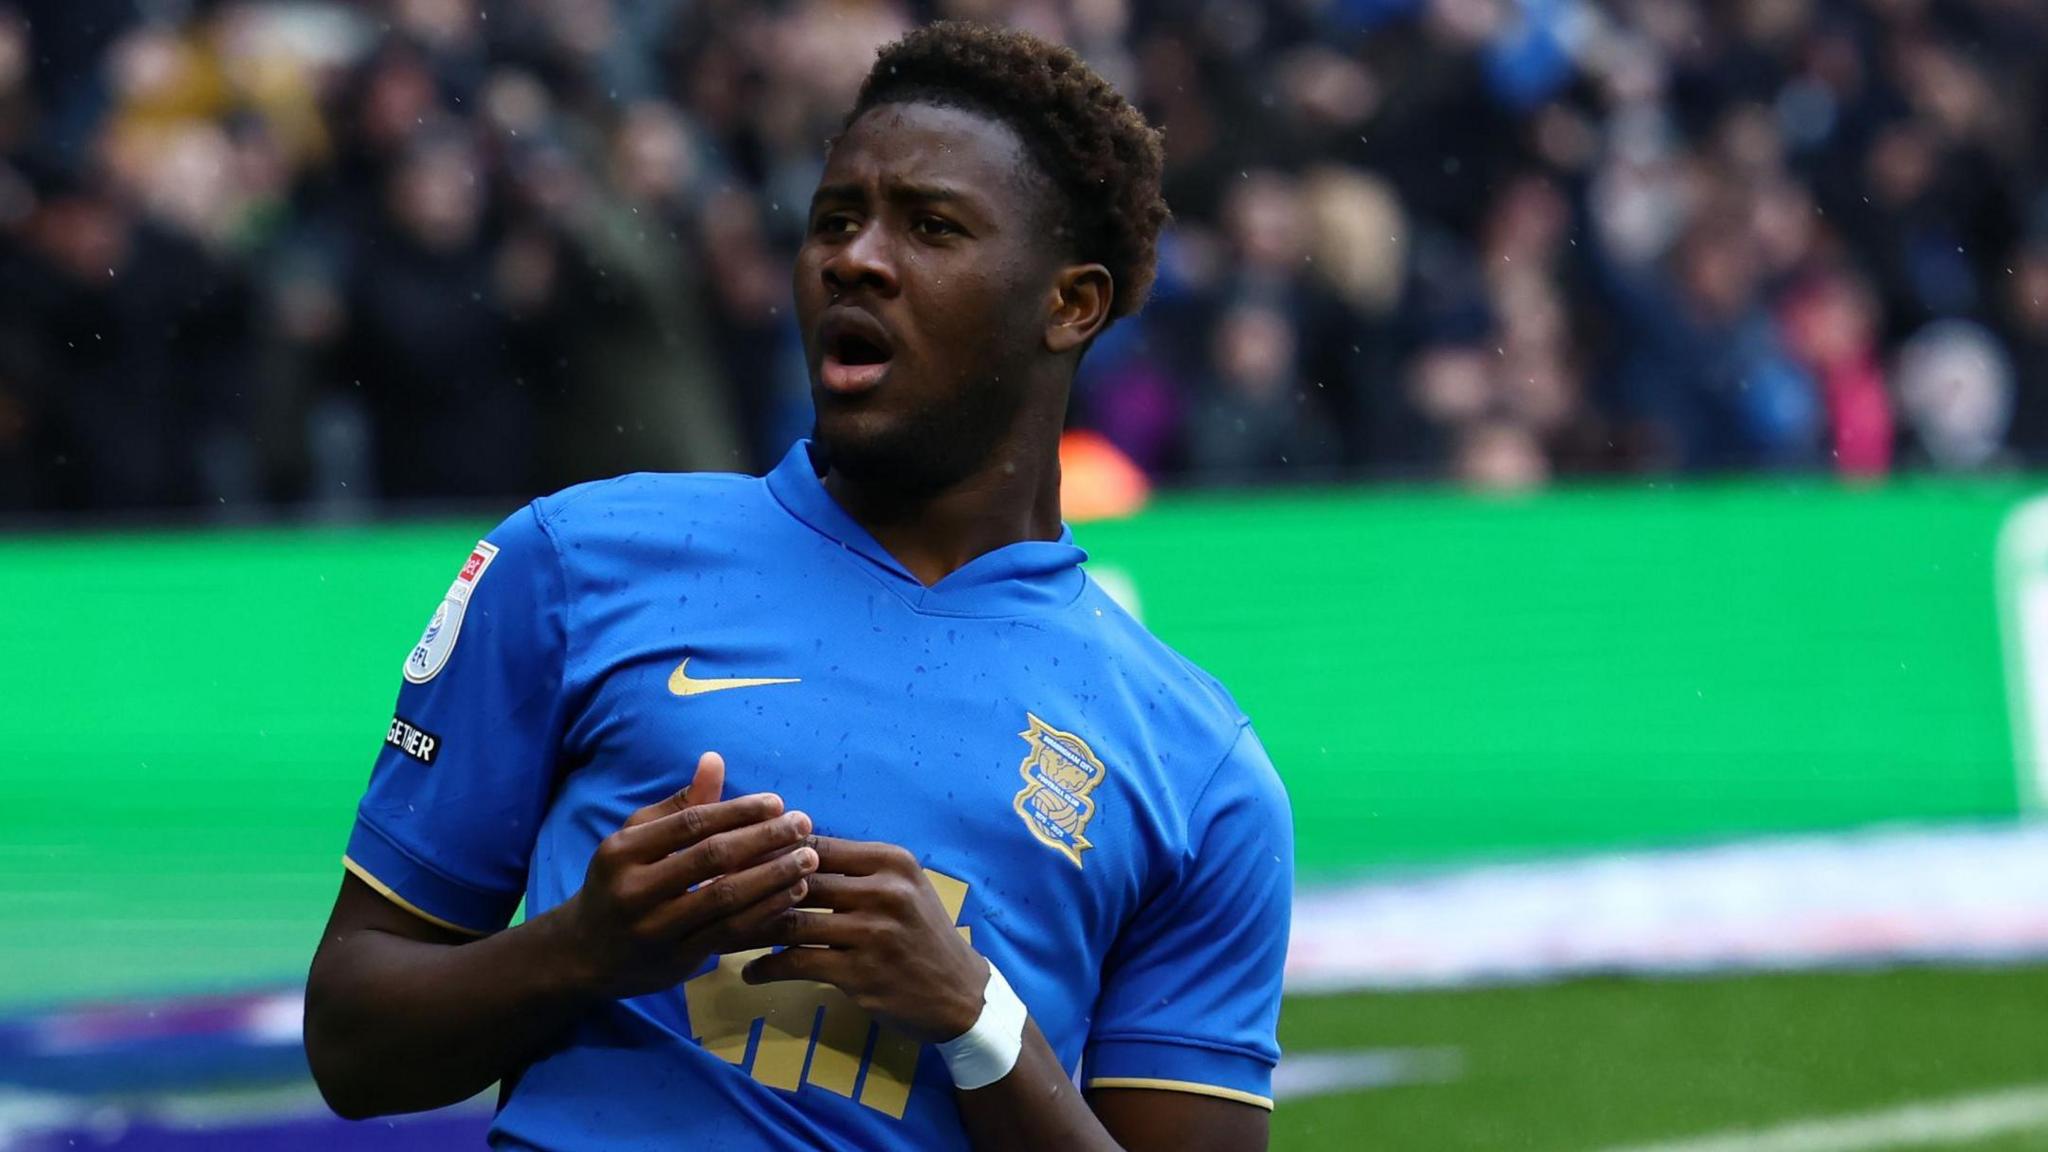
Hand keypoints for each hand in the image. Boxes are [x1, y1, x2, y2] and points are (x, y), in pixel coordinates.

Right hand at [555, 752, 818, 999]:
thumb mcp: (636, 839)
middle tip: (804, 824)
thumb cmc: (619, 882)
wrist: (585, 954)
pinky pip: (730, 932)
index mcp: (622, 852)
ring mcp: (656, 929)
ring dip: (773, 877)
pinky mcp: (676, 959)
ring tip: (808, 859)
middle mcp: (634, 890)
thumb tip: (715, 759)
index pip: (690, 824)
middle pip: (711, 858)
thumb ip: (678, 804)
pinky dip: (765, 911)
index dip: (737, 811)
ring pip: (725, 898)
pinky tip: (792, 894)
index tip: (777, 802)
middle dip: (764, 838)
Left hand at [737, 836, 989, 1042]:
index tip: (733, 857)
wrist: (960, 994)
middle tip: (712, 893)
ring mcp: (872, 933)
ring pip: (792, 922)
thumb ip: (854, 869)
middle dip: (750, 886)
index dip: (770, 849)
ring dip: (751, 929)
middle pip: (797, 879)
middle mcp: (883, 890)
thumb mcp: (901, 887)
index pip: (814, 844)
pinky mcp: (861, 973)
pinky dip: (767, 967)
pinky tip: (750, 971)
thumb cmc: (922, 935)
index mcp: (889, 860)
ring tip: (722, 933)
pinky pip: (798, 964)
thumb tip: (788, 846)